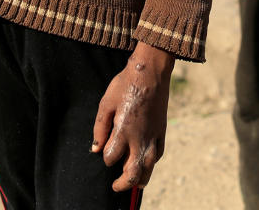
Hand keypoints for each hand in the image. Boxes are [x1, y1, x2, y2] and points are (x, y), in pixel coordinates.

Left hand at [92, 43, 174, 191]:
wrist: (151, 71)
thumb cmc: (125, 84)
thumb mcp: (105, 103)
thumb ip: (99, 128)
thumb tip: (95, 149)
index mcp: (123, 130)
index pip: (111, 157)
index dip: (106, 157)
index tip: (104, 151)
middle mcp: (140, 137)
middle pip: (133, 173)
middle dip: (123, 184)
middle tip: (115, 187)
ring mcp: (154, 135)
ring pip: (148, 168)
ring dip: (140, 179)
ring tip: (133, 184)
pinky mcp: (162, 131)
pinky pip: (158, 155)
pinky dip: (151, 163)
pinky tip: (145, 163)